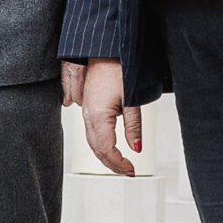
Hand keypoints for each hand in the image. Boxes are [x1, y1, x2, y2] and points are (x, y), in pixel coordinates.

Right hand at [71, 58, 144, 175]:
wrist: (107, 51)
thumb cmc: (119, 69)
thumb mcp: (132, 100)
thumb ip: (134, 126)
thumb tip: (137, 148)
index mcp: (98, 116)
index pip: (106, 149)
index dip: (118, 163)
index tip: (131, 169)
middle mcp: (87, 115)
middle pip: (97, 149)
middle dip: (112, 164)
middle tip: (128, 171)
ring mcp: (85, 112)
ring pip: (92, 143)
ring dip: (106, 156)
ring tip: (121, 164)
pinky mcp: (87, 107)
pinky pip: (91, 133)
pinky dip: (100, 145)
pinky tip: (110, 148)